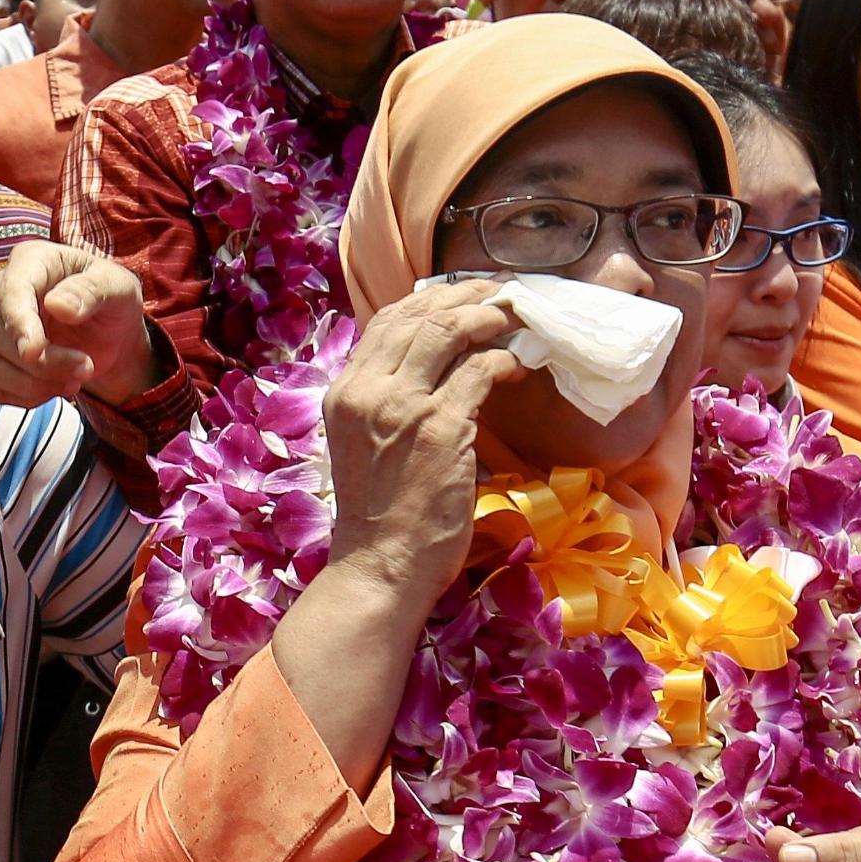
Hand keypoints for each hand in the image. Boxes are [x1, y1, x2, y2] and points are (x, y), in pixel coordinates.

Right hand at [0, 242, 168, 409]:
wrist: (110, 331)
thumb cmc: (112, 298)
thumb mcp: (118, 288)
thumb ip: (92, 290)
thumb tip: (57, 305)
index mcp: (31, 262)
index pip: (11, 293)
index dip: (19, 325)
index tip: (34, 352)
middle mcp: (2, 291)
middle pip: (0, 335)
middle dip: (44, 363)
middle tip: (86, 368)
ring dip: (30, 384)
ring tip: (73, 383)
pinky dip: (24, 396)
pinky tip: (54, 388)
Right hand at [319, 279, 523, 594]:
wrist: (380, 566)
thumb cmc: (380, 515)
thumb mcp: (365, 443)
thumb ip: (385, 402)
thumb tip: (432, 365)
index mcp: (344, 392)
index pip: (385, 322)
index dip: (429, 300)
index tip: (462, 295)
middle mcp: (367, 391)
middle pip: (418, 317)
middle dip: (465, 298)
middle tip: (500, 295)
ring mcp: (403, 407)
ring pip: (447, 332)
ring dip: (487, 319)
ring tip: (512, 320)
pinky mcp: (441, 428)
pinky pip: (479, 371)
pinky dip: (502, 360)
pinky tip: (516, 366)